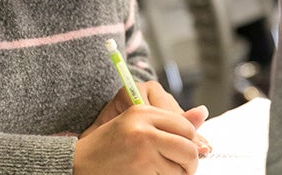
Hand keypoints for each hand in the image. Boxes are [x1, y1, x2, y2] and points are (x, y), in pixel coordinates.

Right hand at [74, 83, 211, 173]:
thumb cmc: (108, 147)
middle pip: (189, 148)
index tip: (183, 152)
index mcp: (142, 112)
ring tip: (156, 172)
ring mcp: (143, 151)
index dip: (189, 142)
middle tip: (179, 169)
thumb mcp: (136, 126)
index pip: (186, 126)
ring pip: (181, 169)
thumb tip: (204, 112)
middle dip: (189, 163)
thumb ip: (169, 121)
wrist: (77, 165)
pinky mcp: (142, 171)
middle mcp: (144, 128)